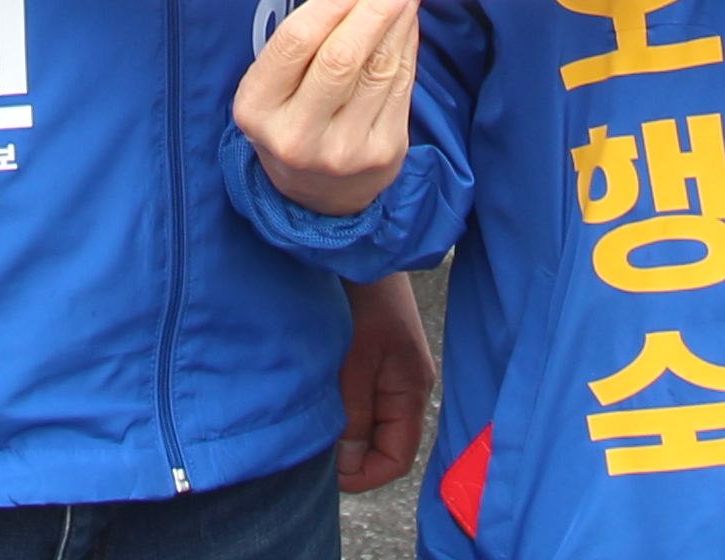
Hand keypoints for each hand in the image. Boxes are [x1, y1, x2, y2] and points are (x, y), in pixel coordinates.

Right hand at [235, 0, 421, 219]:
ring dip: (396, 24)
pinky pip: (401, 87)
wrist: (317, 196)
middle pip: (341, 58)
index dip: (329, 6)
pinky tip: (405, 27)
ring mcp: (344, 150)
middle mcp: (298, 136)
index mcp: (258, 111)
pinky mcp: (382, 153)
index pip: (294, 44)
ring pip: (378, 69)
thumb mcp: (272, 91)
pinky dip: (406, 49)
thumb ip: (302, 46)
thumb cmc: (291, 122)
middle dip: (370, 12)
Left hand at [336, 271, 434, 494]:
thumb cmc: (362, 300)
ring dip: (344, 431)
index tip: (328, 473)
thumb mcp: (354, 363)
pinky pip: (362, 402)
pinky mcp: (376, 359)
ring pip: (370, 425)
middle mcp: (407, 387)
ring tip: (314, 424)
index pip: (396, 459)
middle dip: (351, 455)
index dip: (364, 475)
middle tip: (314, 450)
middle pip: (383, 445)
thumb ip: (353, 415)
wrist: (359, 248)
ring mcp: (393, 373)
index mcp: (410, 392)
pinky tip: (320, 401)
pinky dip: (342, 410)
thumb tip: (348, 466)